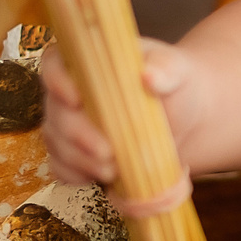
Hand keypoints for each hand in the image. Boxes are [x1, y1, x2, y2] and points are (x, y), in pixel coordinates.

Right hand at [39, 37, 197, 187]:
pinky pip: (61, 166)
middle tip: (106, 151)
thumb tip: (150, 75)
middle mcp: (73, 91)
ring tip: (112, 170)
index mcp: (90, 61)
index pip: (55, 62)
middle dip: (78, 134)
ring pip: (56, 141)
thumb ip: (166, 70)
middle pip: (56, 110)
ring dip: (79, 159)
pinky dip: (75, 175)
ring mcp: (70, 124)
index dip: (56, 79)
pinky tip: (98, 178)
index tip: (76, 98)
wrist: (185, 120)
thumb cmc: (176, 87)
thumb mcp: (179, 71)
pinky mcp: (76, 153)